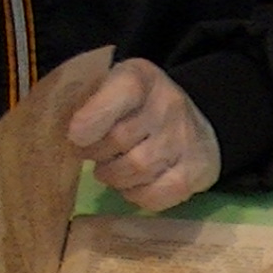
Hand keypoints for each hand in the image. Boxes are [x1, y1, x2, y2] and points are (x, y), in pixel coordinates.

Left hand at [67, 58, 221, 210]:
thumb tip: (74, 137)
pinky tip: (133, 184)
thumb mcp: (110, 87)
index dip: (93, 118)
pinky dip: (136, 195)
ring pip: (136, 169)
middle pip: (119, 138)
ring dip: (114, 177)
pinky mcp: (198, 169)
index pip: (122, 91)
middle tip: (94, 154)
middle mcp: (169, 104)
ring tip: (112, 169)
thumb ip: (88, 104)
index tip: (76, 137)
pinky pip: (155, 195)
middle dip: (97, 153)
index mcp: (142, 77)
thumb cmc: (135, 106)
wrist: (189, 118)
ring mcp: (187, 138)